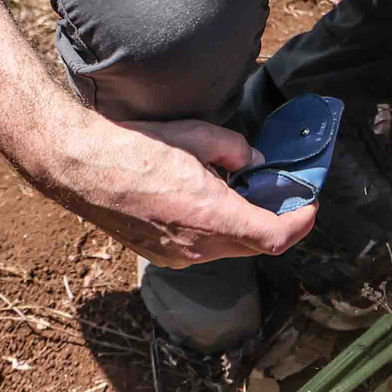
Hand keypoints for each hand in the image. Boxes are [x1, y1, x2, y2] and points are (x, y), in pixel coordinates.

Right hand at [34, 116, 316, 267]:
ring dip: (244, 226)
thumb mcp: (197, 135)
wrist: (81, 168)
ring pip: (228, 249)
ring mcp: (177, 256)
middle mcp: (198, 246)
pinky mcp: (159, 255)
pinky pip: (202, 249)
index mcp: (213, 216)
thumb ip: (235, 151)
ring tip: (240, 191)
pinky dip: (216, 230)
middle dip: (275, 222)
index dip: (300, 223)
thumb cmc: (135, 147)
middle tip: (282, 194)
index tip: (310, 206)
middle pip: (255, 245)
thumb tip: (254, 163)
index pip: (275, 237)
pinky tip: (205, 201)